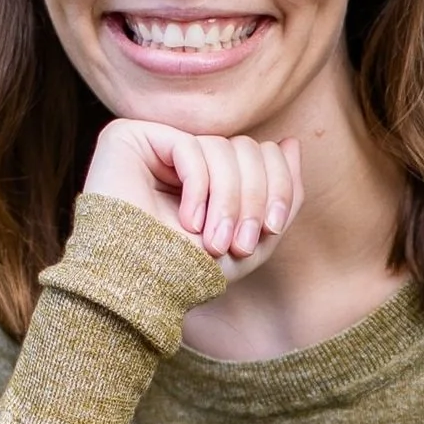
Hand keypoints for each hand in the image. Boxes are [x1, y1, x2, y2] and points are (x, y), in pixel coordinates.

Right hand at [83, 120, 303, 279]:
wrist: (138, 288)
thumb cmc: (190, 271)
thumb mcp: (254, 239)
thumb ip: (282, 192)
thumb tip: (292, 143)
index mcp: (209, 173)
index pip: (260, 153)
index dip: (277, 187)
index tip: (272, 229)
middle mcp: (182, 154)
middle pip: (245, 148)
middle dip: (253, 197)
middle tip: (240, 243)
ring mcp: (156, 143)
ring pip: (221, 146)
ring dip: (226, 200)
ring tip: (211, 240)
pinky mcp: (130, 136)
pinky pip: (190, 146)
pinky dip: (198, 188)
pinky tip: (187, 220)